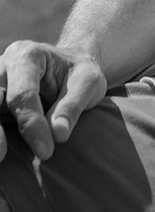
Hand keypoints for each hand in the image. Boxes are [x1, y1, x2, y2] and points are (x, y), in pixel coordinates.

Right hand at [0, 41, 106, 162]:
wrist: (69, 68)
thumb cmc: (79, 73)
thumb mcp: (89, 81)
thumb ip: (73, 106)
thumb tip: (58, 135)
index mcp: (28, 55)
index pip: (22, 94)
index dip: (31, 124)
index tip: (46, 151)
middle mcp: (3, 68)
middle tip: (3, 155)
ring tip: (1, 156)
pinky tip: (2, 151)